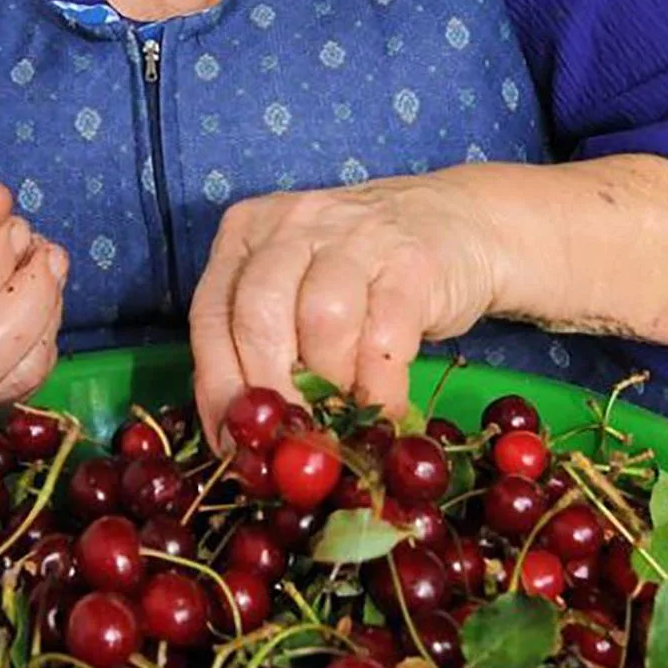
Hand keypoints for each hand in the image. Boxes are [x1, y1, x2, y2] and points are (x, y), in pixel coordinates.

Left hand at [188, 175, 497, 448]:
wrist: (457, 223)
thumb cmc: (360, 275)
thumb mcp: (298, 288)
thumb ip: (264, 344)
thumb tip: (242, 437)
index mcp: (247, 234)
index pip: (210, 315)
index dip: (217, 389)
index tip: (234, 444)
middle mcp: (293, 225)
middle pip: (259, 317)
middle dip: (272, 394)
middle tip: (292, 439)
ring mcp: (354, 236)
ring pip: (320, 322)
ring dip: (329, 386)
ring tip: (342, 417)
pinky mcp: (410, 261)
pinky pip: (384, 336)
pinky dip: (379, 388)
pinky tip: (384, 409)